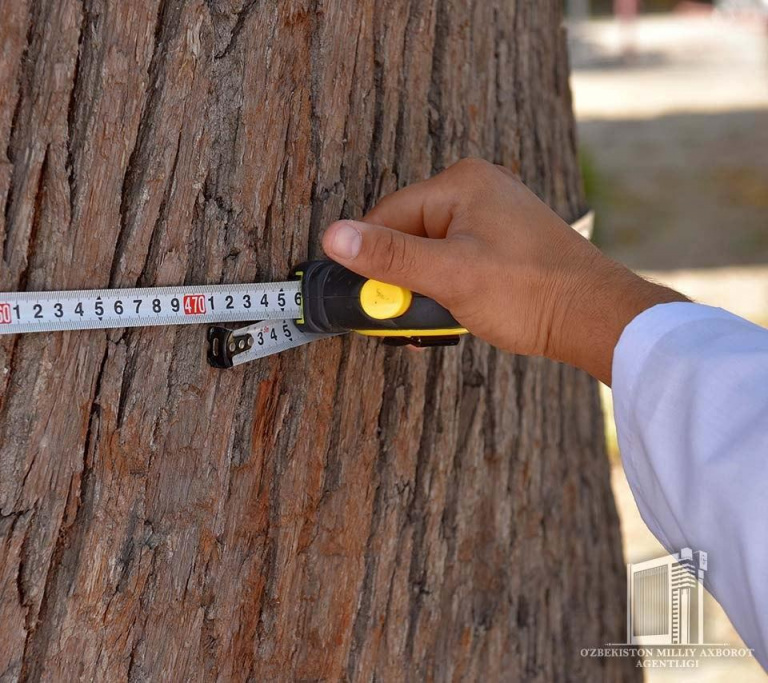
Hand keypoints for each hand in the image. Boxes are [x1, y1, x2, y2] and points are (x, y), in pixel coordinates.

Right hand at [321, 158, 686, 384]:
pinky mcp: (504, 240)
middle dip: (402, 281)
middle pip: (408, 235)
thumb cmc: (531, 293)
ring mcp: (493, 214)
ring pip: (430, 252)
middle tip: (409, 319)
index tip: (371, 302)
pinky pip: (455, 259)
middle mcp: (477, 188)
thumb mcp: (449, 276)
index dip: (374, 263)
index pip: (387, 217)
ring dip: (425, 290)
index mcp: (461, 183)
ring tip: (439, 320)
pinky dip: (448, 288)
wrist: (596, 317)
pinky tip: (457, 313)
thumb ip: (389, 257)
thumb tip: (334, 236)